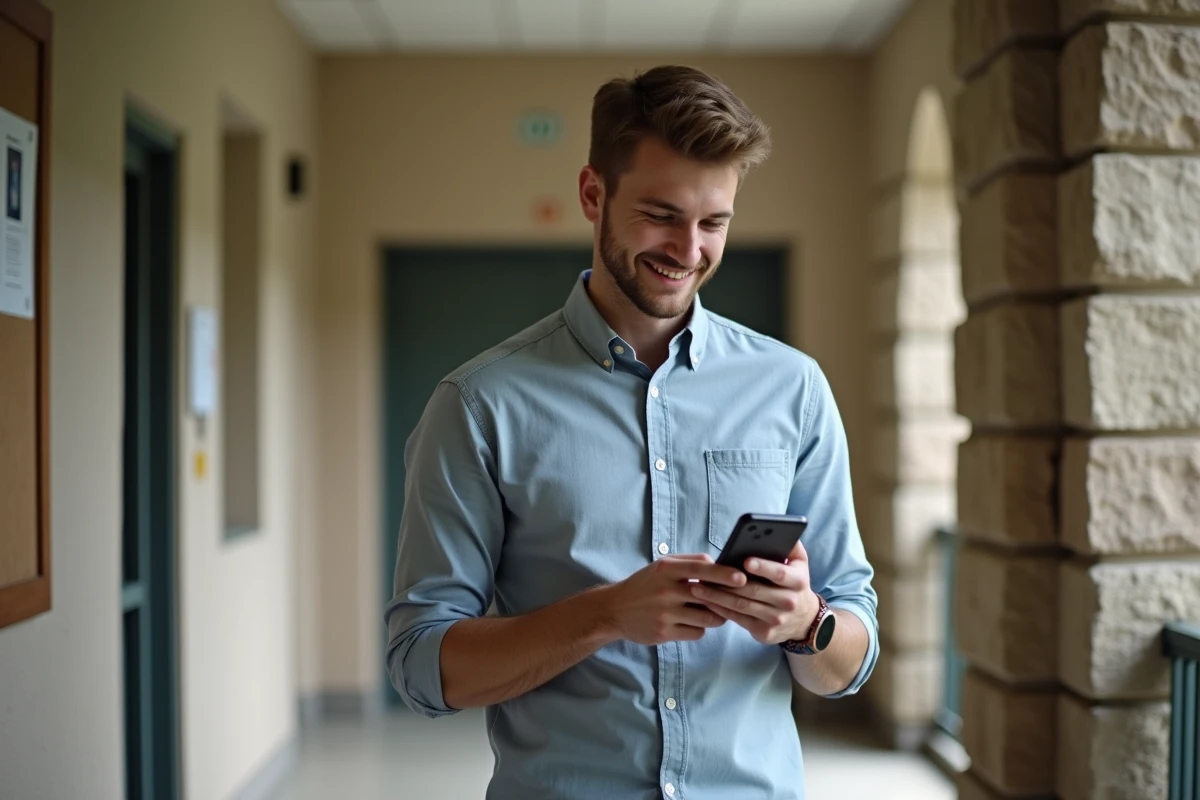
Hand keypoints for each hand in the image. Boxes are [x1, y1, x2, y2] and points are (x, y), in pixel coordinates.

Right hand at [600, 554, 746, 645]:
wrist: (614, 610)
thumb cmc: (644, 584)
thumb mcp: (661, 565)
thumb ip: (689, 562)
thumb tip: (717, 563)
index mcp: (666, 570)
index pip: (701, 569)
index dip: (723, 574)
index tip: (742, 578)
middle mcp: (666, 591)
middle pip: (708, 596)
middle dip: (727, 599)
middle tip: (739, 598)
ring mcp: (665, 614)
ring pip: (707, 617)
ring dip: (716, 615)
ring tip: (715, 611)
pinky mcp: (664, 633)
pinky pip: (697, 632)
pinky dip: (700, 628)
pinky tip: (693, 621)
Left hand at [689, 540, 819, 645]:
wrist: (804, 620)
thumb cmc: (795, 584)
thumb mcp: (800, 563)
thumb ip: (792, 545)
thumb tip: (777, 529)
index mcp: (798, 581)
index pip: (780, 574)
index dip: (763, 567)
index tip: (745, 561)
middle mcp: (789, 602)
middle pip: (754, 591)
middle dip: (728, 582)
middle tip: (705, 574)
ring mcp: (776, 619)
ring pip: (742, 606)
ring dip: (717, 597)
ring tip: (697, 587)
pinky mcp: (764, 632)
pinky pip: (738, 619)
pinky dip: (720, 609)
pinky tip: (706, 600)